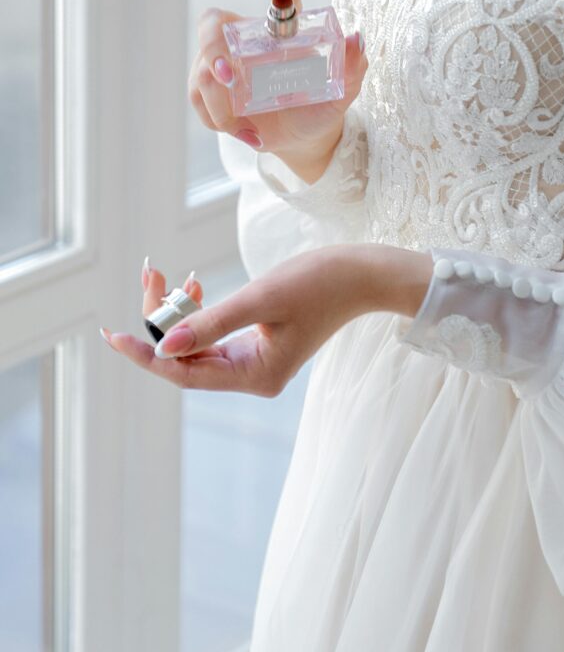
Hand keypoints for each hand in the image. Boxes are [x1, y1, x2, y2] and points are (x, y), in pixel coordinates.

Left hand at [99, 247, 378, 395]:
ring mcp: (256, 362)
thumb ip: (211, 324)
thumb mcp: (261, 299)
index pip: (185, 374)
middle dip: (162, 320)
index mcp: (256, 376)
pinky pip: (213, 336)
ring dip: (178, 313)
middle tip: (150, 275)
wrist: (362, 275)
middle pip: (187, 359)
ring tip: (167, 275)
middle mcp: (253, 376)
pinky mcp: (259, 344)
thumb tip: (165, 346)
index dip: (146, 354)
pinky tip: (193, 287)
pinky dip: (198, 313)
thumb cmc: (320, 284)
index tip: (114, 335)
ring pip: (197, 345)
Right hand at [189, 0, 367, 177]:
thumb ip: (350, 68)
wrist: (304, 136)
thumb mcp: (340, 92)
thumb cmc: (320, 106)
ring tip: (250, 130)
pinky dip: (221, 121)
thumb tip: (357, 40)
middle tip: (230, 76)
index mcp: (283, 31)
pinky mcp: (210, 93)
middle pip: (211, 25)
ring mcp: (223, 66)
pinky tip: (250, 136)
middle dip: (212, 49)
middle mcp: (247, 41)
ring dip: (219, 104)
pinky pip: (199, 101)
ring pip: (201, 74)